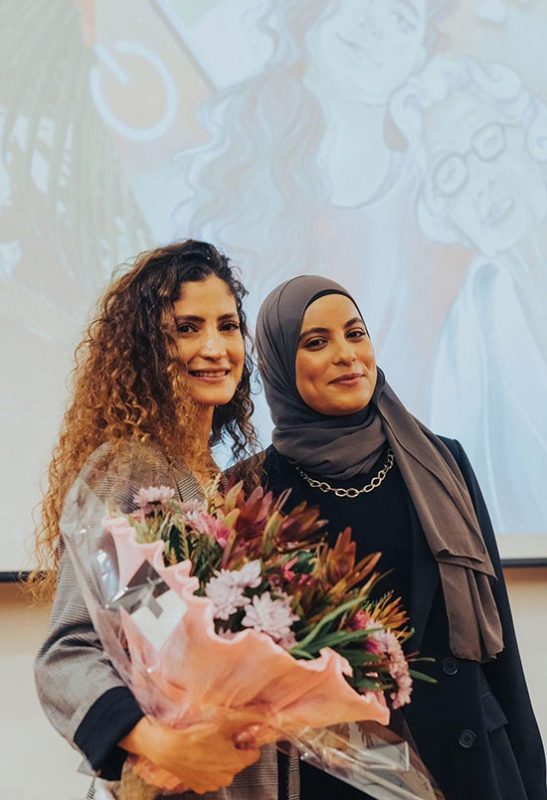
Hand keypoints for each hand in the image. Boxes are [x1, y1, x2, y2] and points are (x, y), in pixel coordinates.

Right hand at [120, 713, 261, 794]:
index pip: (254, 753)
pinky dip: (207, 766)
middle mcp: (226, 778)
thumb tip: (267, 713)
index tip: (238, 733)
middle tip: (221, 736)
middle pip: (238, 761)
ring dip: (220, 758)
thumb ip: (249, 717)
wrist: (168, 747)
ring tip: (208, 744)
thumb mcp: (225, 721)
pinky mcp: (198, 786)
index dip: (247, 741)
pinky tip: (199, 754)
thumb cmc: (195, 735)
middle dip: (233, 749)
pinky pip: (210, 775)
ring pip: (224, 768)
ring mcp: (211, 784)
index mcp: (235, 763)